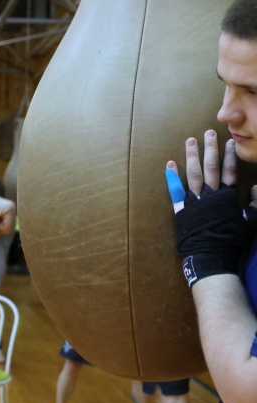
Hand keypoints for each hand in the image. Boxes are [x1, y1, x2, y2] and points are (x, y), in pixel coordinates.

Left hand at [165, 130, 256, 287]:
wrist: (211, 255)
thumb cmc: (231, 241)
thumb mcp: (250, 223)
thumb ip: (256, 205)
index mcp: (227, 197)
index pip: (230, 171)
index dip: (230, 156)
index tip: (229, 142)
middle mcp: (211, 195)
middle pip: (211, 167)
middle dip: (210, 149)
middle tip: (208, 132)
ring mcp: (195, 201)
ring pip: (193, 174)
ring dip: (192, 156)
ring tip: (190, 141)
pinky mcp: (181, 209)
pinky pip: (175, 190)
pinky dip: (172, 177)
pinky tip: (169, 164)